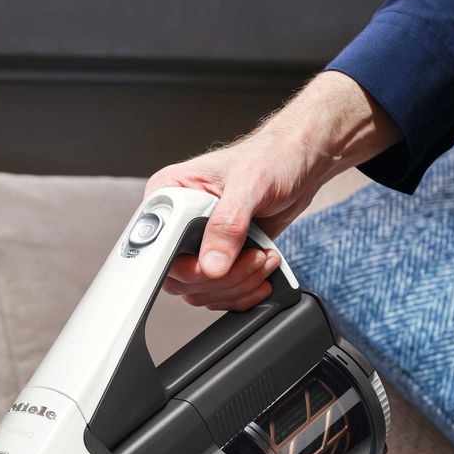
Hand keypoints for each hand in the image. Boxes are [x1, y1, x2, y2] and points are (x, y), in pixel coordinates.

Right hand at [146, 71, 398, 310]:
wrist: (295, 164)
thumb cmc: (270, 159)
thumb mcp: (249, 185)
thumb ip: (227, 225)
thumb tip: (211, 264)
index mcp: (169, 195)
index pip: (158, 245)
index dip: (185, 263)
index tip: (214, 265)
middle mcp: (176, 223)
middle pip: (178, 277)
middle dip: (222, 278)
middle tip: (253, 256)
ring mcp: (195, 245)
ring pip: (199, 291)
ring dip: (237, 285)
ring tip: (263, 259)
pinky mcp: (215, 260)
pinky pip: (217, 294)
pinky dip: (242, 292)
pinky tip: (261, 272)